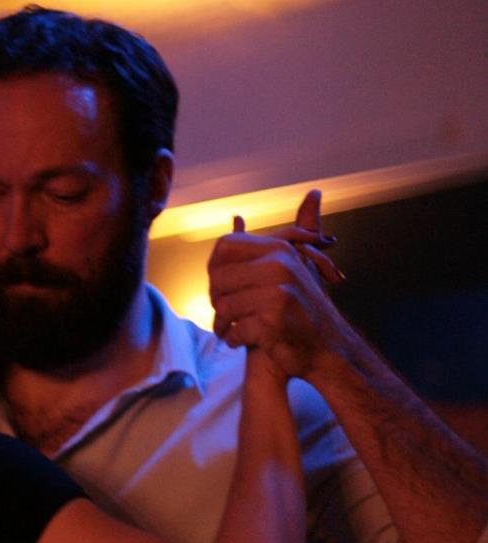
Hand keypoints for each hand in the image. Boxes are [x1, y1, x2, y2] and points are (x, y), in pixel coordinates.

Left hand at [209, 190, 347, 381]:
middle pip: (218, 280)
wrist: (328, 350)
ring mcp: (277, 295)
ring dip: (221, 325)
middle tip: (223, 315)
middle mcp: (279, 267)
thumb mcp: (298, 266)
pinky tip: (239, 342)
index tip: (223, 287)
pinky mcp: (272, 322)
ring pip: (223, 308)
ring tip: (227, 331)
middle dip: (216, 302)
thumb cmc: (304, 308)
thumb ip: (296, 233)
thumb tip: (314, 192)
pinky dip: (233, 340)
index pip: (224, 247)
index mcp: (279, 250)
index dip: (215, 269)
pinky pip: (234, 329)